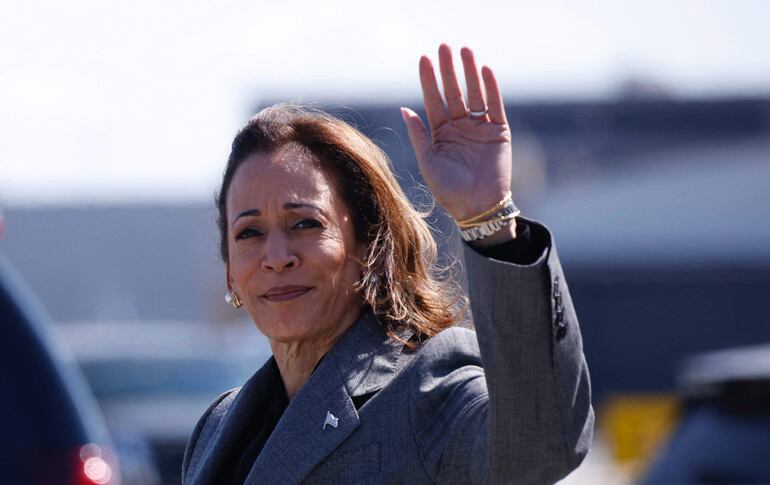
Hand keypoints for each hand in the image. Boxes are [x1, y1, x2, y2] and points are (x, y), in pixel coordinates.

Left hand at [401, 44, 512, 228]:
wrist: (477, 208)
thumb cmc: (449, 190)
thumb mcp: (428, 162)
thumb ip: (419, 135)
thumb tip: (404, 109)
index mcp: (441, 133)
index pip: (434, 100)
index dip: (429, 80)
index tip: (424, 59)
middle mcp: (460, 126)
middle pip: (454, 92)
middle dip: (448, 70)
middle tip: (444, 47)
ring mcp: (479, 128)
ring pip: (475, 94)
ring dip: (469, 73)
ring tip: (465, 51)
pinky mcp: (499, 132)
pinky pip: (495, 106)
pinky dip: (491, 88)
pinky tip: (485, 70)